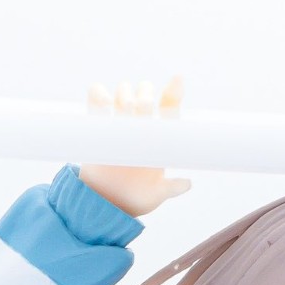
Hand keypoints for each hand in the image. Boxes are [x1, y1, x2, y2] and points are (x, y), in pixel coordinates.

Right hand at [81, 76, 190, 217]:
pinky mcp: (96, 122)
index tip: (177, 81)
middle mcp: (139, 122)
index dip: (174, 92)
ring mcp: (118, 120)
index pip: (169, 105)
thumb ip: (172, 188)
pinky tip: (104, 104)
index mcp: (158, 135)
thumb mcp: (155, 194)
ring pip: (123, 90)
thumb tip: (187, 183)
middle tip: (144, 108)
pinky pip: (96, 95)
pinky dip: (99, 93)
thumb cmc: (134, 197)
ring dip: (125, 94)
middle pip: (145, 92)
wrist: (105, 202)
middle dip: (145, 94)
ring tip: (124, 110)